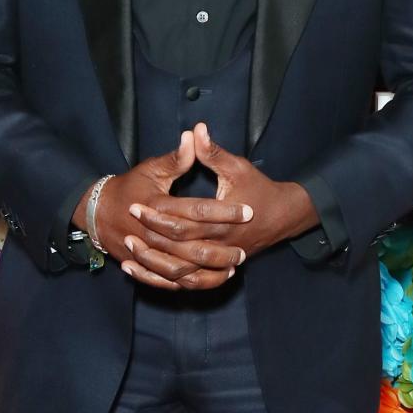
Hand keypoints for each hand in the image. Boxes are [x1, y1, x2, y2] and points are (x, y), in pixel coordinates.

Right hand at [82, 132, 251, 290]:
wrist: (97, 213)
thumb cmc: (128, 188)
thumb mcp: (151, 169)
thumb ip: (176, 158)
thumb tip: (195, 135)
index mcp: (157, 207)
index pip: (197, 210)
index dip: (225, 211)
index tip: (247, 211)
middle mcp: (153, 234)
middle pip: (193, 246)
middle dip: (222, 249)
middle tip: (245, 248)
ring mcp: (148, 254)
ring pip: (184, 269)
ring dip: (211, 270)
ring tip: (234, 264)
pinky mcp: (145, 267)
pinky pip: (170, 282)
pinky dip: (192, 283)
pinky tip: (213, 278)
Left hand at [122, 121, 320, 282]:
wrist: (283, 216)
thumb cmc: (259, 189)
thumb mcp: (237, 167)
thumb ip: (213, 152)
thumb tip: (195, 130)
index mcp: (224, 220)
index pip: (185, 219)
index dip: (158, 212)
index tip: (136, 202)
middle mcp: (221, 244)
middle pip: (179, 247)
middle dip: (151, 236)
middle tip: (129, 224)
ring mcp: (219, 261)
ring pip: (182, 271)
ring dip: (154, 263)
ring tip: (131, 248)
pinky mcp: (217, 271)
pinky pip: (188, 283)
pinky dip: (165, 279)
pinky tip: (145, 270)